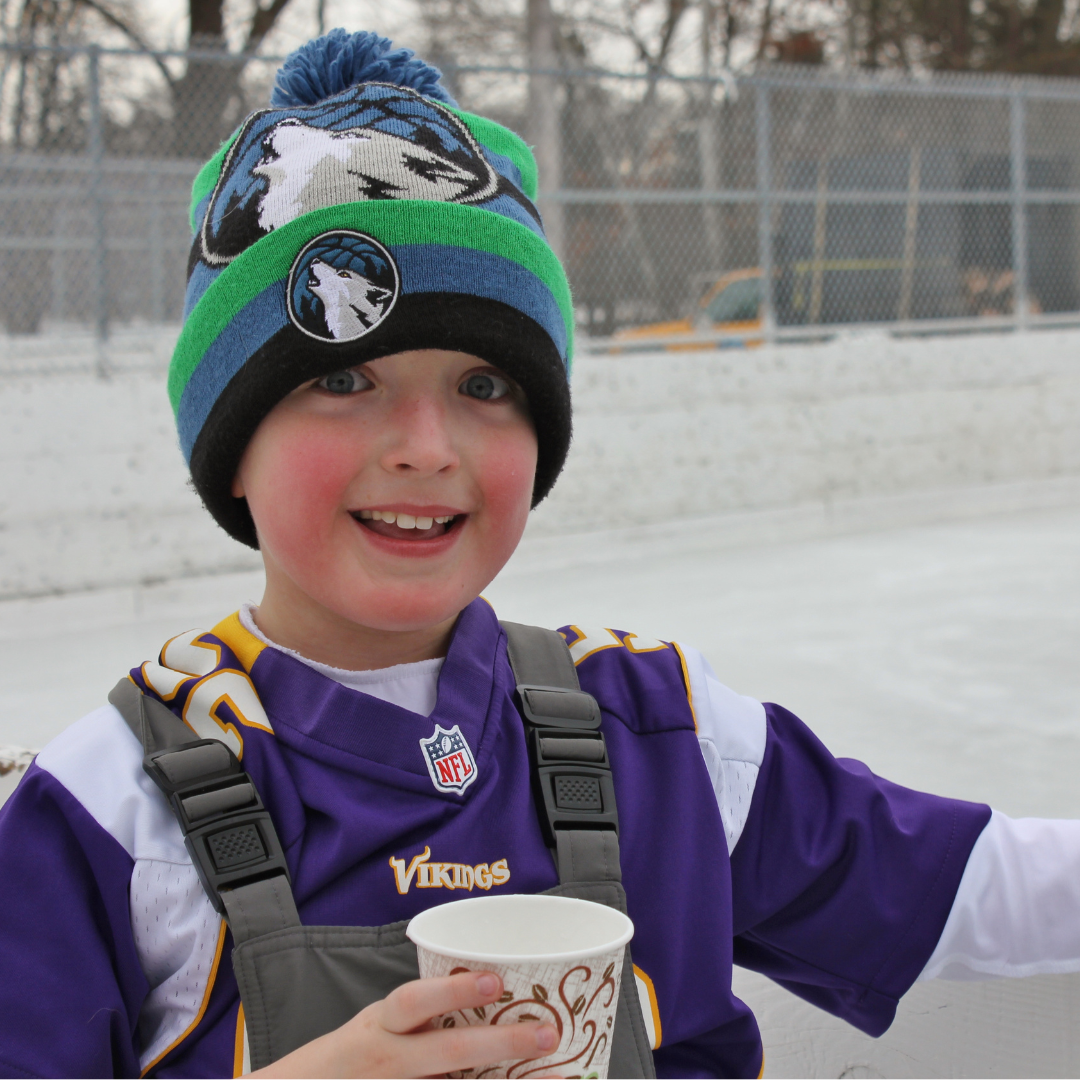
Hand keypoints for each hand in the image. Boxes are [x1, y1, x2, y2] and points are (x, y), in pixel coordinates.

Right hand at [249, 970, 558, 1078]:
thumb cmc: (354, 1055)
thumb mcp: (379, 1026)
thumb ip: (426, 1013)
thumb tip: (499, 988)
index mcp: (381, 1027)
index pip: (413, 1003)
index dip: (454, 992)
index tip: (496, 982)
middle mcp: (388, 1060)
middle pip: (447, 1052)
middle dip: (501, 1045)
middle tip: (547, 1034)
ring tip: (556, 1079)